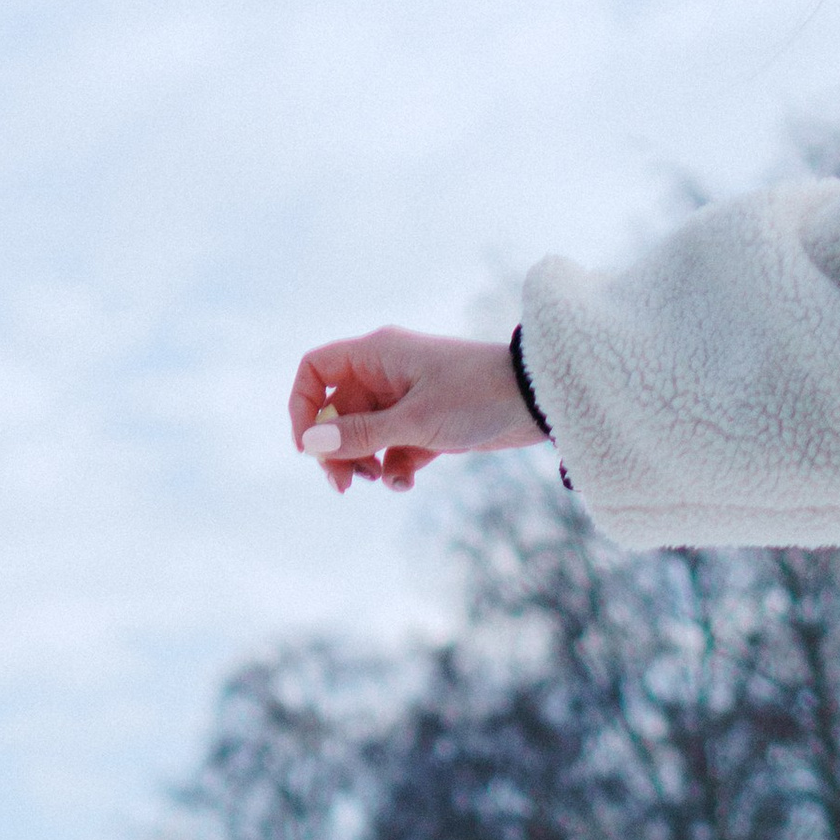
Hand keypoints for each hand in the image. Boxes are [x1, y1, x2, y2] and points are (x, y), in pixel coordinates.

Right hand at [287, 328, 545, 493]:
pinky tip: (407, 483)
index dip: (303, 408)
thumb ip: (360, 435)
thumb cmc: (477, 396)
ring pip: (362, 435)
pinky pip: (391, 450)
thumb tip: (309, 446)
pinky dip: (393, 470)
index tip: (309, 447)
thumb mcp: (414, 420)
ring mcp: (404, 399)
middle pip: (334, 412)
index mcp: (376, 354)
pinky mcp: (425, 424)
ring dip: (362, 463)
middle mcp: (385, 373)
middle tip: (343, 485)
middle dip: (334, 451)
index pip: (315, 370)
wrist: (536, 401)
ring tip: (380, 479)